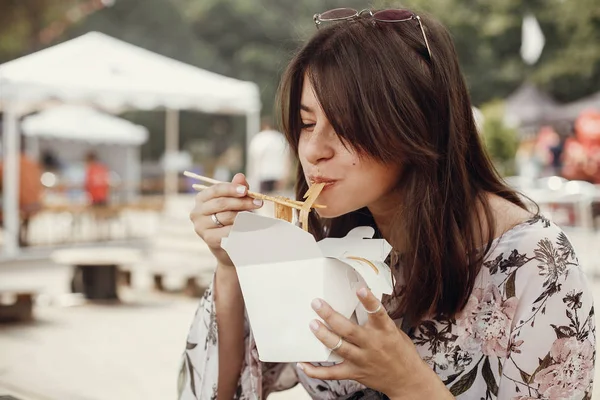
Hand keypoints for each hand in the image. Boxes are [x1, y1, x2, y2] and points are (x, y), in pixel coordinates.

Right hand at [189, 173, 262, 266]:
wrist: (226, 245)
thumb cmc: (230, 219)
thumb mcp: (233, 202)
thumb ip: (237, 189)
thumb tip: (240, 176)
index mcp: (201, 198)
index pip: (216, 190)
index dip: (231, 189)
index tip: (246, 190)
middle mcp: (197, 212)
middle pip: (222, 203)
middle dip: (242, 202)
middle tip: (258, 203)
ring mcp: (201, 226)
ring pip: (226, 217)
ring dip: (244, 215)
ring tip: (255, 215)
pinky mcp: (209, 239)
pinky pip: (228, 231)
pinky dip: (241, 228)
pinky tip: (249, 227)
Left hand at [298, 288, 451, 398]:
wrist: (408, 380)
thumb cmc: (400, 351)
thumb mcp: (393, 331)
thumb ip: (377, 319)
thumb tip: (361, 300)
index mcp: (385, 331)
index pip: (377, 314)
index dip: (369, 301)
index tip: (360, 289)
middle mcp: (372, 344)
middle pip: (348, 330)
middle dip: (331, 316)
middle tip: (317, 303)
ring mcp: (362, 360)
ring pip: (339, 348)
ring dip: (323, 336)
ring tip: (312, 324)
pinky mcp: (354, 373)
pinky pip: (331, 373)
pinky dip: (315, 370)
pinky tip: (302, 364)